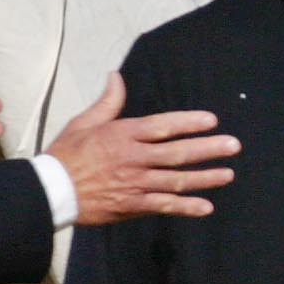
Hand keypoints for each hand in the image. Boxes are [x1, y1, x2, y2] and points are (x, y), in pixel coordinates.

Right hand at [46, 74, 239, 224]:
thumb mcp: (84, 122)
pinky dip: (186, 207)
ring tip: (228, 174)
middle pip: (177, 153)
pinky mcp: (132, 205)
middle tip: (233, 146)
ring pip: (176, 180)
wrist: (50, 190)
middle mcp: (132, 158)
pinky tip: (206, 206)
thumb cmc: (66, 154)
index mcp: (122, 135)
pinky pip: (164, 206)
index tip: (212, 120)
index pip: (162, 126)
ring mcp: (134, 183)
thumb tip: (115, 76)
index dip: (188, 122)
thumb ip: (107, 102)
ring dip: (205, 178)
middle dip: (208, 149)